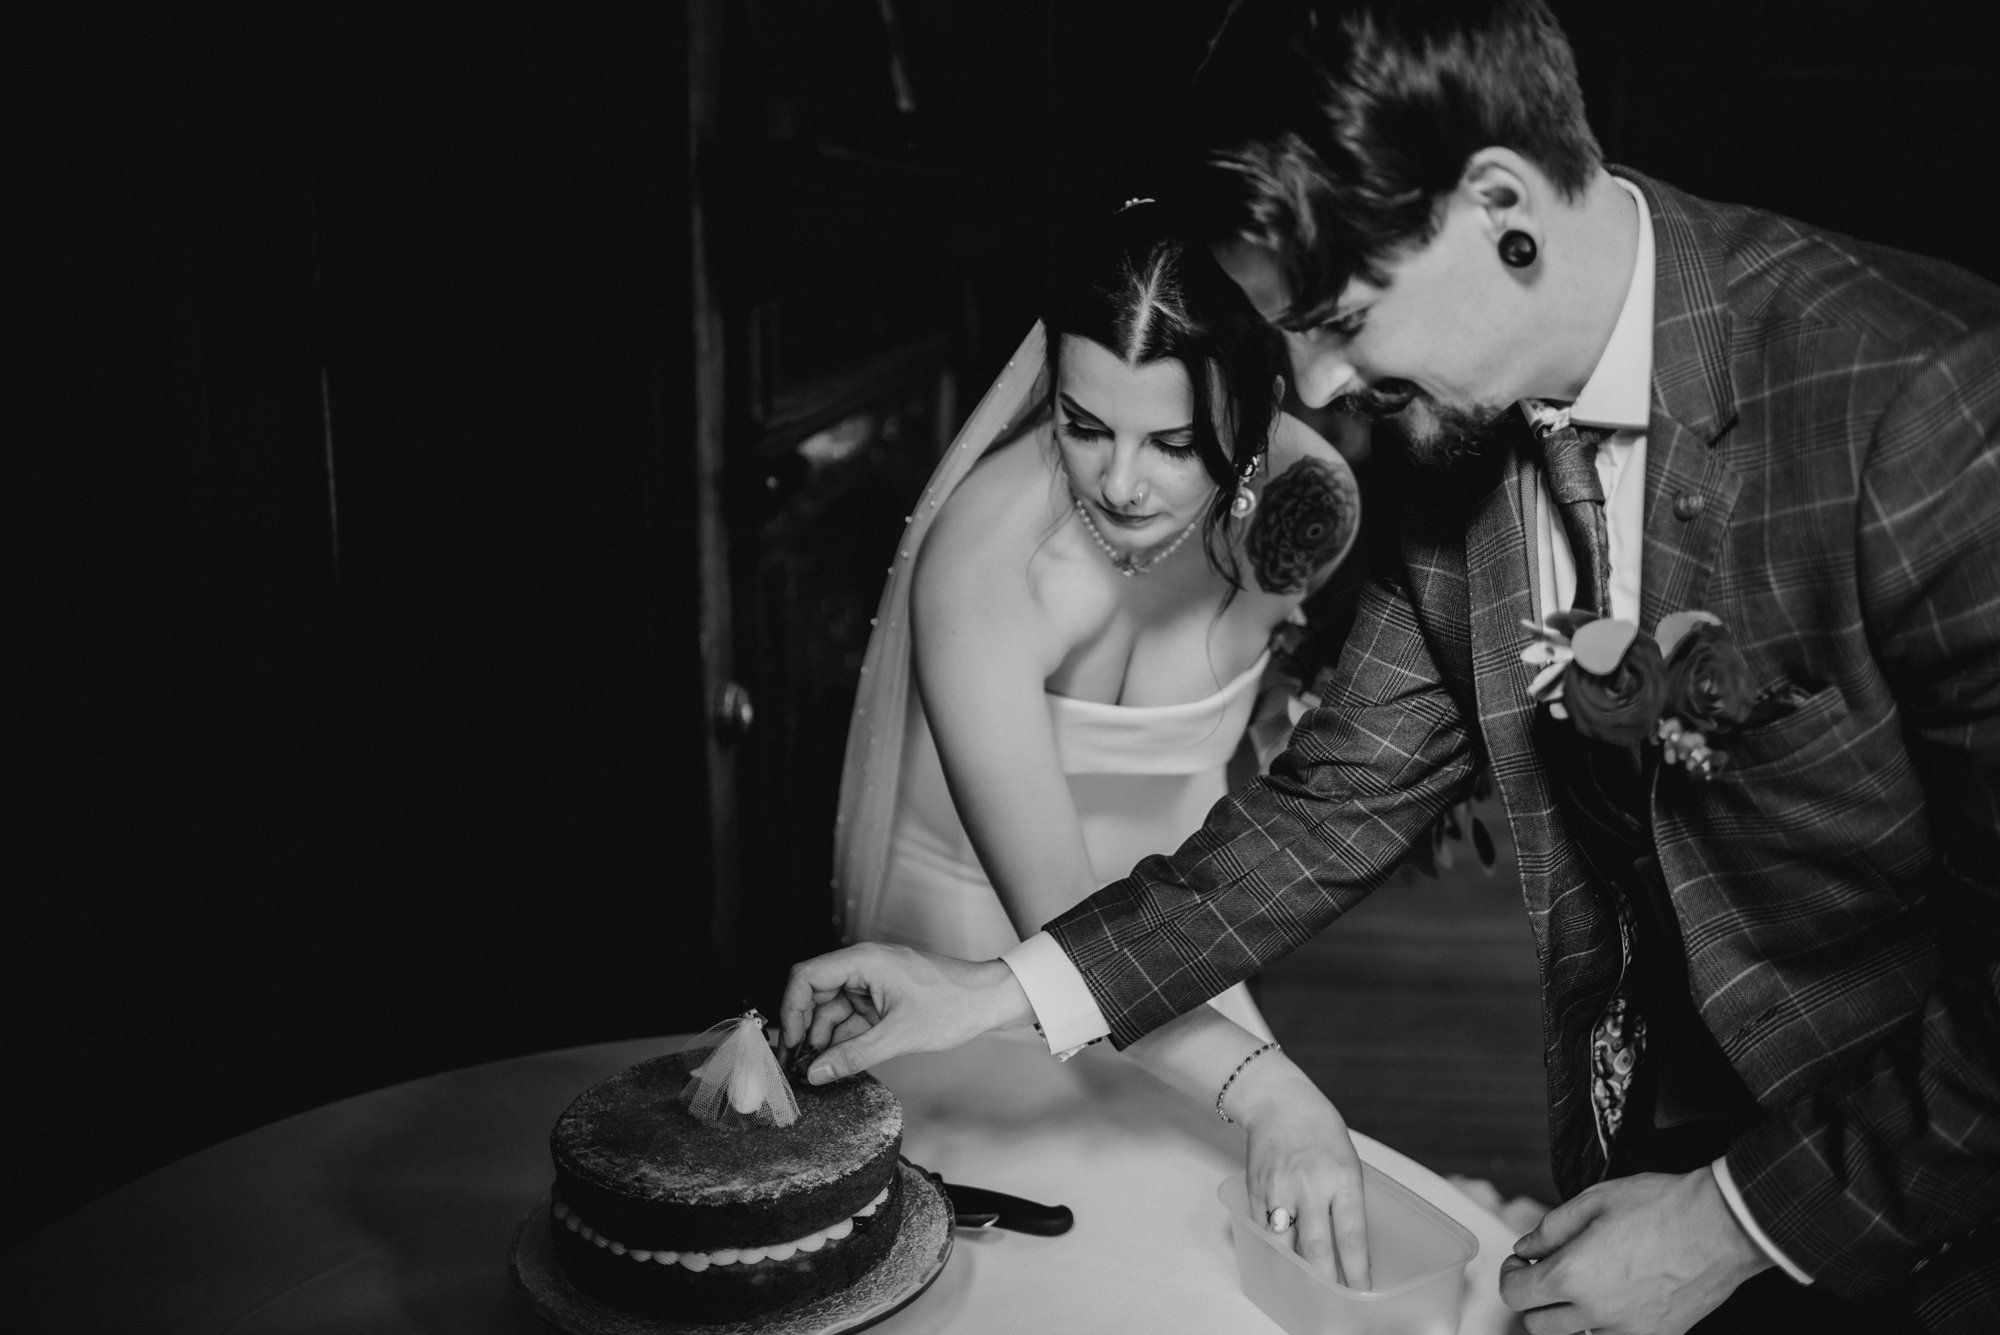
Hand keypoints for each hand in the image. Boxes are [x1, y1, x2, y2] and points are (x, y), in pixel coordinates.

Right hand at [778, 943, 1033, 1083]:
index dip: (791, 1010)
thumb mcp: (899, 1036)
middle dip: (805, 1030)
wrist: (990, 1001)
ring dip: (825, 1040)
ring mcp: (872, 984)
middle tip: (798, 1065)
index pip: (806, 977)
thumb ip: (853, 1055)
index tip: (789, 1043)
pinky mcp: (882, 1000)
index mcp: (863, 961)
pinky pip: (852, 1018)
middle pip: (815, 995)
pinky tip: (839, 1064)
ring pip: (832, 1011)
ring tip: (818, 1072)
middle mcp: (862, 967)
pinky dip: (844, 1040)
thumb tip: (816, 1073)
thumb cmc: (953, 1005)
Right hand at [1229, 1053, 1371, 1289]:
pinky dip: (1275, 1248)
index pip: (1352, 1236)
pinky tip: (1283, 1259)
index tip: (1362, 1293)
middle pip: (1317, 1249)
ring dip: (1297, 1270)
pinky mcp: (1256, 1191)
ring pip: (1285, 1246)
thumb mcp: (1348, 1163)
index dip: (1357, 1271)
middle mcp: (1310, 1187)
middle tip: (1335, 1302)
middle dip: (1327, 1282)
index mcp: (1342, 1179)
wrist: (1279, 1102)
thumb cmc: (1322, 1132)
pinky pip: (1264, 1230)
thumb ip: (1348, 1202)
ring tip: (1306, 1287)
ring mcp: (1279, 1190)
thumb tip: (1350, 1248)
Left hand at [1497, 1168, 1771, 1334]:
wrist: (1721, 1226)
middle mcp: (1596, 1312)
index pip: (1515, 1294)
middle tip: (1545, 1273)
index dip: (1511, 1274)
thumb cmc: (1662, 1207)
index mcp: (1573, 1276)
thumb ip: (1550, 1229)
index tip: (1521, 1262)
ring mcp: (1627, 1331)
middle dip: (1534, 1298)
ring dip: (1565, 1316)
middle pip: (1537, 1324)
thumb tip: (1526, 1248)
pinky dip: (1601, 1327)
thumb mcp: (1593, 1201)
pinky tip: (1612, 1299)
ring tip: (1579, 1287)